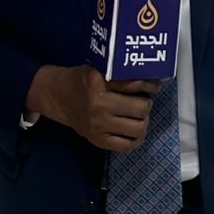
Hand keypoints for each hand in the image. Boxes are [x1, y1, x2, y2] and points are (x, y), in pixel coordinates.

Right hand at [26, 64, 160, 151]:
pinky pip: (127, 145)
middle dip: (147, 103)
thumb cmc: (83, 79)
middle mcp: (99, 104)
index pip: (135, 84)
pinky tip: (136, 130)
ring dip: (144, 120)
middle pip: (140, 108)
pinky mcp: (98, 140)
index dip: (150, 84)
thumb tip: (151, 78)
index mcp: (99, 82)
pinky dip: (137, 138)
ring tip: (140, 115)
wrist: (59, 97)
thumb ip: (120, 73)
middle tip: (146, 100)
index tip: (154, 85)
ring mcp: (99, 125)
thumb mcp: (99, 68)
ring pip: (137, 128)